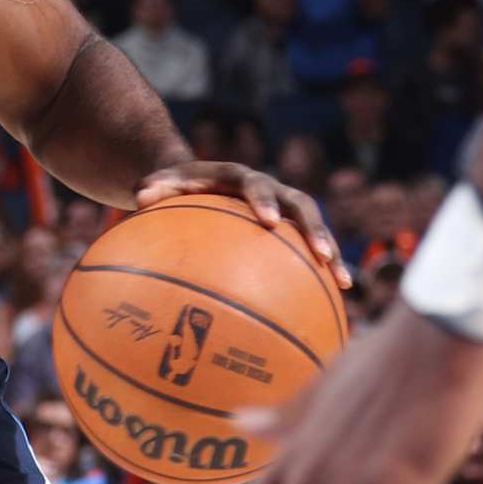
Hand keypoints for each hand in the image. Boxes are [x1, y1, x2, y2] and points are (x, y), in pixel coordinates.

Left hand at [134, 159, 347, 289]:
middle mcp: (270, 190)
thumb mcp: (159, 184)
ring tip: (343, 284)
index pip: (256, 185)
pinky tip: (332, 305)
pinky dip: (320, 275)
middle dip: (314, 230)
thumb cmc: (174, 188)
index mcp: (240, 178)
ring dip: (330, 254)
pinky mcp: (288, 229)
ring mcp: (284, 209)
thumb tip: (138, 198)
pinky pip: (307, 252)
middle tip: (322, 255)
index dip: (265, 200)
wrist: (196, 181)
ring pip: (314, 229)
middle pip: (301, 205)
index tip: (269, 221)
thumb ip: (153, 189)